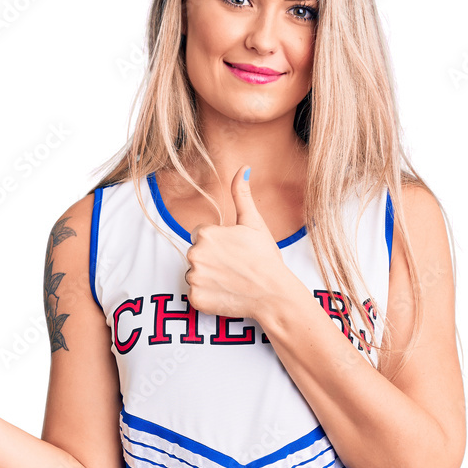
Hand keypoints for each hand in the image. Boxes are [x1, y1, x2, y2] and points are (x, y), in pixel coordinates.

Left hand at [184, 166, 289, 320]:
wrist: (273, 294)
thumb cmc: (265, 258)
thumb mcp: (254, 223)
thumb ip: (242, 195)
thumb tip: (243, 168)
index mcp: (205, 234)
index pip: (201, 236)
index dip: (219, 244)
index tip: (235, 252)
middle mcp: (194, 254)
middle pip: (196, 255)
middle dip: (211, 260)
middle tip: (234, 268)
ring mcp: (194, 278)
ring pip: (195, 275)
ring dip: (208, 278)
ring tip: (231, 281)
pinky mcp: (195, 299)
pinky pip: (196, 295)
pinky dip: (208, 296)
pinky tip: (226, 294)